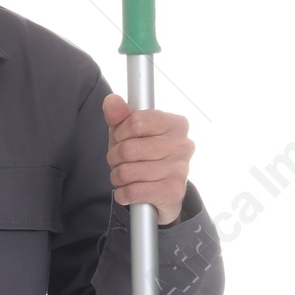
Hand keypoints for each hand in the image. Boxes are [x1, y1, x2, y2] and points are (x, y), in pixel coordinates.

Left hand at [103, 96, 193, 225]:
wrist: (162, 193)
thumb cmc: (145, 157)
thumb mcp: (129, 133)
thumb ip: (120, 116)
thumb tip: (111, 101)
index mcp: (176, 124)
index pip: (136, 122)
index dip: (119, 133)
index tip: (121, 139)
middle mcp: (182, 145)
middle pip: (128, 149)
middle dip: (114, 157)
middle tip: (119, 161)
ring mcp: (180, 169)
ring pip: (127, 172)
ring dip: (117, 177)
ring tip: (124, 177)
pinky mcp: (172, 192)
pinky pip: (133, 192)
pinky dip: (122, 193)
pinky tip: (128, 190)